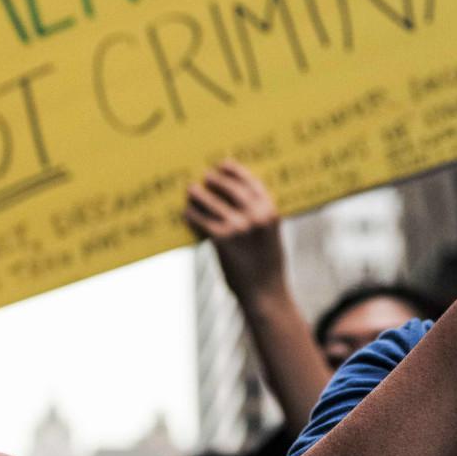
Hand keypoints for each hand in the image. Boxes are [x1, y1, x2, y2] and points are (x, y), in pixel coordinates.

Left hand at [185, 159, 285, 300]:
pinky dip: (191, 215)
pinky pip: (200, 221)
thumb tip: (232, 199)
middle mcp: (256, 216)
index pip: (251, 183)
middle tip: (204, 175)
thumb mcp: (270, 235)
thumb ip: (257, 216)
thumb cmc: (266, 263)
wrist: (264, 291)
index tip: (224, 164)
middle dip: (216, 180)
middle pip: (230, 188)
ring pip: (211, 202)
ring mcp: (238, 227)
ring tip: (191, 189)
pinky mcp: (221, 240)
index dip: (236, 171)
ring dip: (198, 194)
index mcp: (271, 212)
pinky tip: (185, 213)